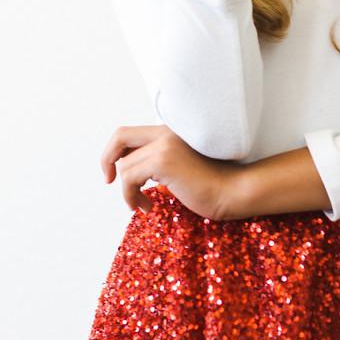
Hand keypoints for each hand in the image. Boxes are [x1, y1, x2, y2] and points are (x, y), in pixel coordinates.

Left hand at [100, 123, 238, 220]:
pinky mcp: (164, 161)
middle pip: (120, 136)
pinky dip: (130, 196)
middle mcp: (165, 133)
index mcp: (170, 132)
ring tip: (142, 205)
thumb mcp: (179, 168)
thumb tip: (128, 170)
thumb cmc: (210, 186)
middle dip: (107, 159)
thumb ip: (158, 162)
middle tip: (109, 180)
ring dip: (127, 191)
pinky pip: (129, 178)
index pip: (130, 133)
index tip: (115, 173)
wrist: (232, 191)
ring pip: (125, 166)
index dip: (116, 151)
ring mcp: (165, 145)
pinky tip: (146, 207)